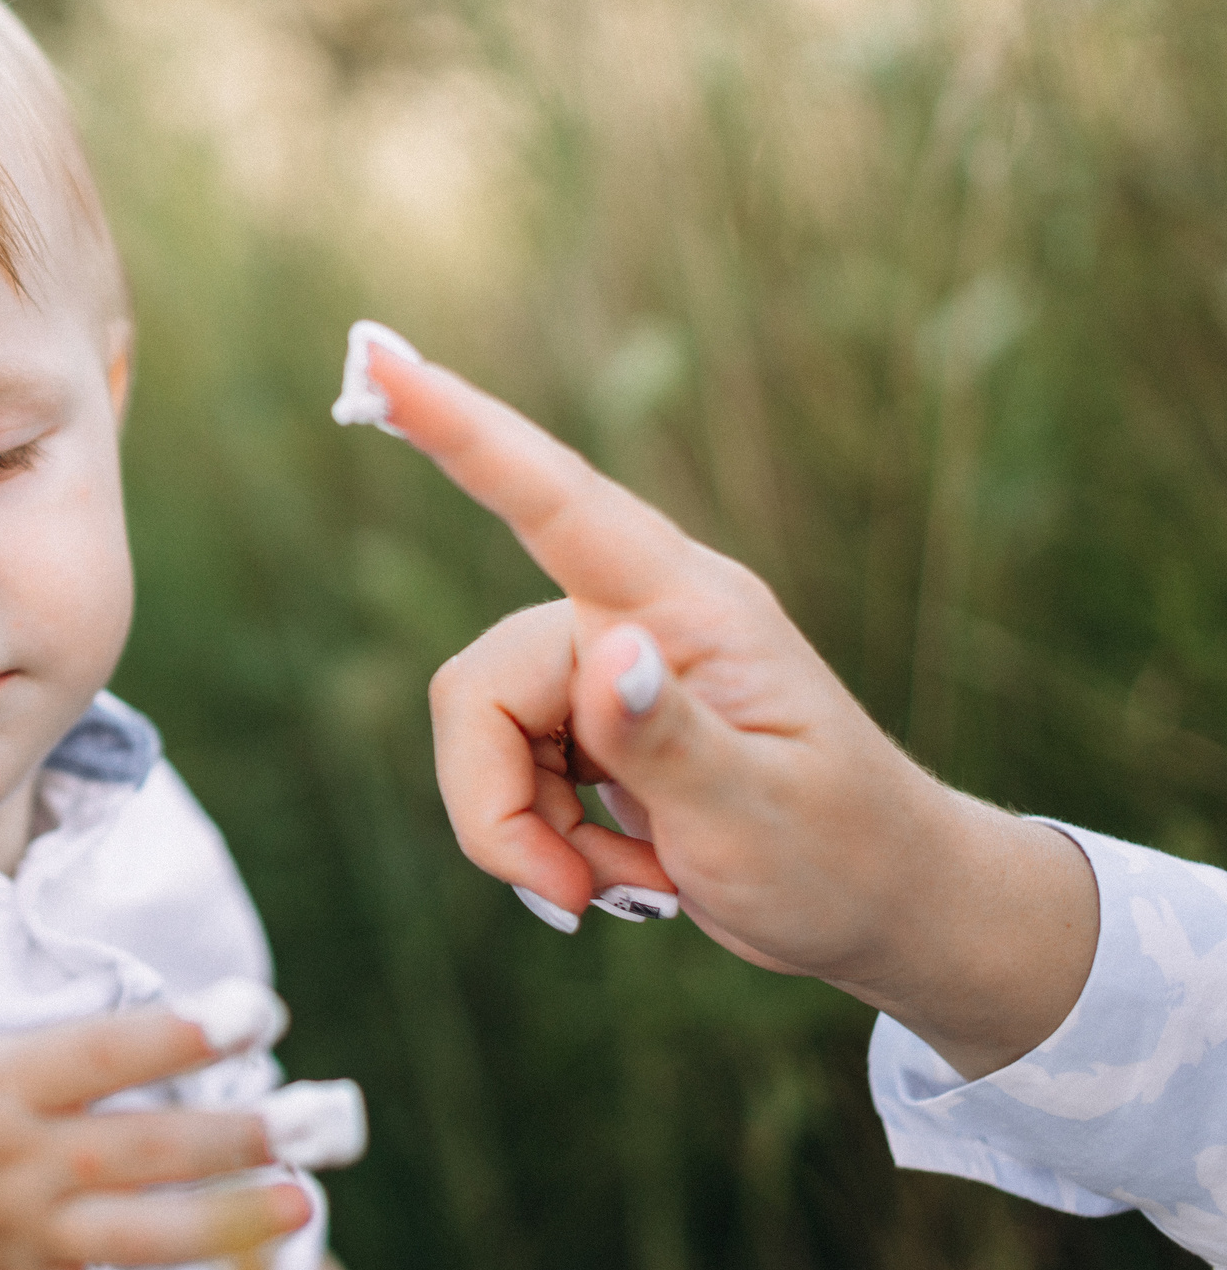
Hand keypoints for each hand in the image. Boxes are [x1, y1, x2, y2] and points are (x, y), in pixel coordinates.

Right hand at [0, 877, 307, 1269]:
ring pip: (138, 1237)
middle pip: (143, 1148)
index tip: (258, 1009)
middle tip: (309, 1121)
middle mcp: (14, 1162)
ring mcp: (13, 1238)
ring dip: (226, 1227)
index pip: (106, 1050)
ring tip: (299, 1207)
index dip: (184, 1029)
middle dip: (233, 1135)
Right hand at [359, 332, 1097, 1078]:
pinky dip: (541, 837)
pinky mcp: (594, 717)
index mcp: (689, 607)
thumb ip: (668, 736)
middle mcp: (635, 616)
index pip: (556, 501)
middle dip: (495, 802)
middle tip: (564, 896)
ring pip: (482, 729)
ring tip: (615, 889)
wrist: (888, 910)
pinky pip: (505, 766)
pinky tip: (621, 873)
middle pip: (483, 683)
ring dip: (524, 828)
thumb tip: (603, 652)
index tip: (382, 360)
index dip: (461, 430)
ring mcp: (610, 666)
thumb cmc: (844, 857)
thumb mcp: (758, 816)